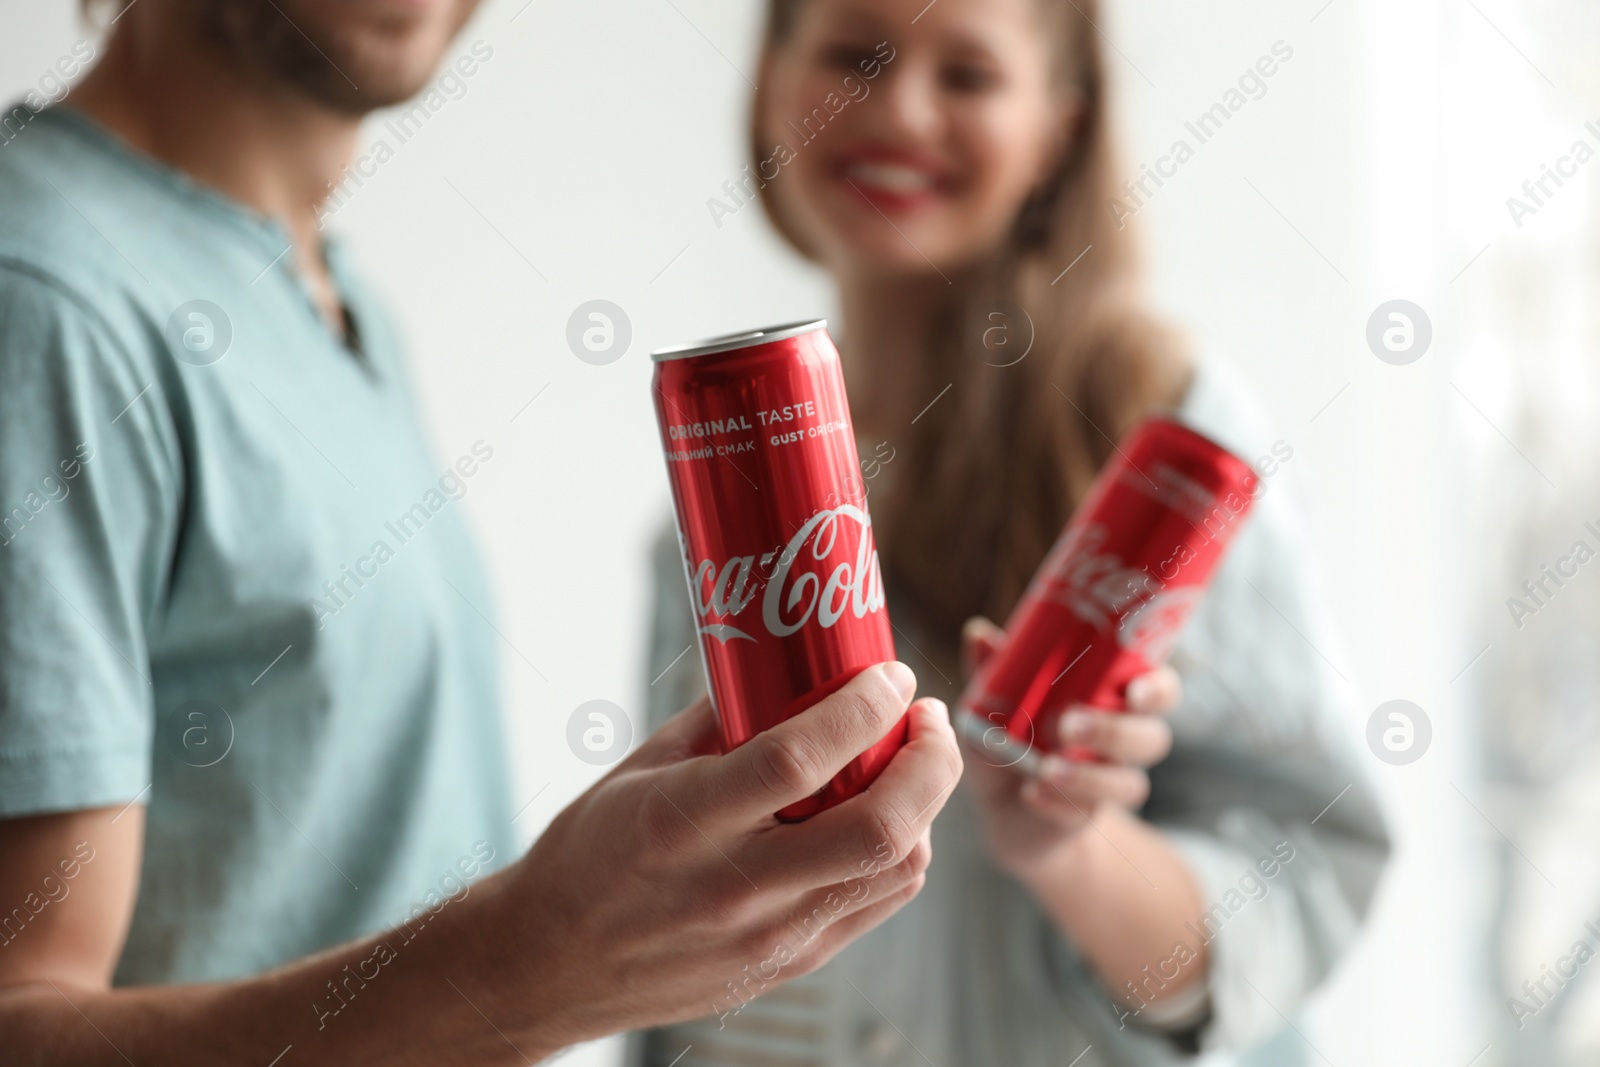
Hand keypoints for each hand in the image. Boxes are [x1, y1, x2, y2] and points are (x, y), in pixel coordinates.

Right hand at [487, 662, 961, 1050]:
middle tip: (926, 718)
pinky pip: (877, 903)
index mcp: (684, 823)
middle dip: (930, 761)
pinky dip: (899, 850)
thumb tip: (787, 668)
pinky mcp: (791, 965)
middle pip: (880, 828)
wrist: (552, 965)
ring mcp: (770, 936)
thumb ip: (720, 719)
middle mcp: (736, 886)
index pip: (800, 760)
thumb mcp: (640, 767)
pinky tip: (884, 815)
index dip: (864, 709)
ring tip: (910, 763)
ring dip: (924, 806)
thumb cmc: (590, 856)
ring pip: (896, 869)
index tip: (890, 676)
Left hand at [959, 617, 1179, 879]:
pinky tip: (1030, 792)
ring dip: (1088, 775)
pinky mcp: (1084, 818)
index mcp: (1114, 700)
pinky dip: (1056, 803)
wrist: (1005, 806)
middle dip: (1114, 731)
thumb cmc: (1013, 735)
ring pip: (1129, 784)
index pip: (1160, 689)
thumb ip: (993, 669)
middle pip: (1152, 737)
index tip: (1133, 689)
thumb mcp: (996, 700)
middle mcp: (1123, 742)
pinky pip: (1084, 815)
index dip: (1157, 689)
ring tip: (1046, 768)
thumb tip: (979, 633)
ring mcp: (1107, 783)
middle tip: (1068, 724)